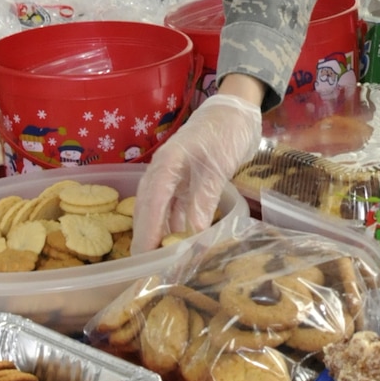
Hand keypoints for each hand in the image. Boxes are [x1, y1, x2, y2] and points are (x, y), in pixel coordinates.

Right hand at [132, 93, 262, 248]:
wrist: (236, 112)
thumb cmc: (225, 132)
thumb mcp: (217, 166)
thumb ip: (203, 199)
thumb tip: (193, 235)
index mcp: (165, 165)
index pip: (151, 203)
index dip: (146, 231)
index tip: (144, 256)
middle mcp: (163, 173)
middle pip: (148, 210)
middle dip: (146, 238)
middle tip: (145, 268)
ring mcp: (173, 179)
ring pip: (160, 212)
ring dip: (160, 235)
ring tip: (160, 262)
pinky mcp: (185, 184)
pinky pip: (175, 210)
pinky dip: (176, 227)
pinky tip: (179, 245)